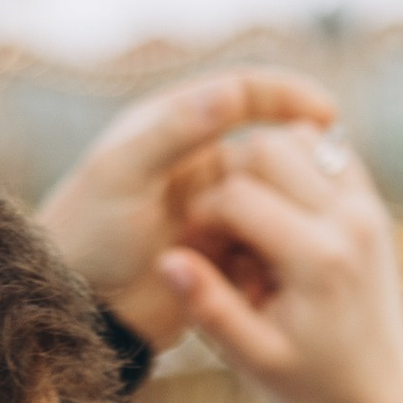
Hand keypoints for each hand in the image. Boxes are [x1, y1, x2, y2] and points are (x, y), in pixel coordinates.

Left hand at [37, 71, 338, 351]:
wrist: (75, 308)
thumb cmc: (85, 234)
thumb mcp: (124, 175)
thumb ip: (176, 132)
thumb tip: (233, 94)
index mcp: (172, 126)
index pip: (243, 94)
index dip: (289, 97)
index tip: (328, 114)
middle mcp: (195, 161)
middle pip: (266, 150)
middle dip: (294, 168)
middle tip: (326, 187)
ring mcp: (210, 208)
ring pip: (270, 200)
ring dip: (284, 217)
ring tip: (292, 236)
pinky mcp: (219, 251)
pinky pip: (263, 241)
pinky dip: (275, 249)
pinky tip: (283, 266)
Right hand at [155, 123, 402, 402]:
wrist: (382, 386)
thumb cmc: (311, 380)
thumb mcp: (254, 359)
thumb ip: (209, 309)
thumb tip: (166, 259)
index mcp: (318, 259)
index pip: (238, 195)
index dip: (200, 214)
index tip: (194, 247)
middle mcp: (349, 220)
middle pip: (266, 148)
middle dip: (228, 178)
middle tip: (220, 227)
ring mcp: (366, 205)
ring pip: (297, 136)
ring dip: (260, 166)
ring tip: (248, 218)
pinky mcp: (370, 202)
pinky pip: (325, 148)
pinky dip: (292, 161)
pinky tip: (274, 205)